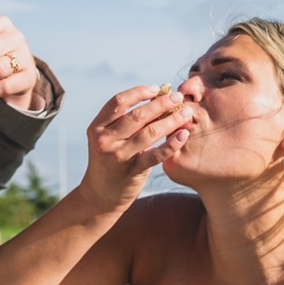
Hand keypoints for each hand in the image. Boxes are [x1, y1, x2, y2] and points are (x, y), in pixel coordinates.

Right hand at [81, 85, 192, 212]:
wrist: (100, 195)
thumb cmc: (111, 161)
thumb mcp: (110, 139)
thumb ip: (127, 122)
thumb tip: (159, 98)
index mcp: (97, 127)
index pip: (118, 102)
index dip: (139, 92)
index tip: (157, 89)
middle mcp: (104, 140)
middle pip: (136, 116)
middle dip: (161, 104)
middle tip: (178, 97)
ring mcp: (117, 156)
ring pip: (148, 133)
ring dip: (171, 121)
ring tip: (186, 114)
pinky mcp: (131, 172)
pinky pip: (155, 155)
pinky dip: (171, 144)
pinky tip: (183, 135)